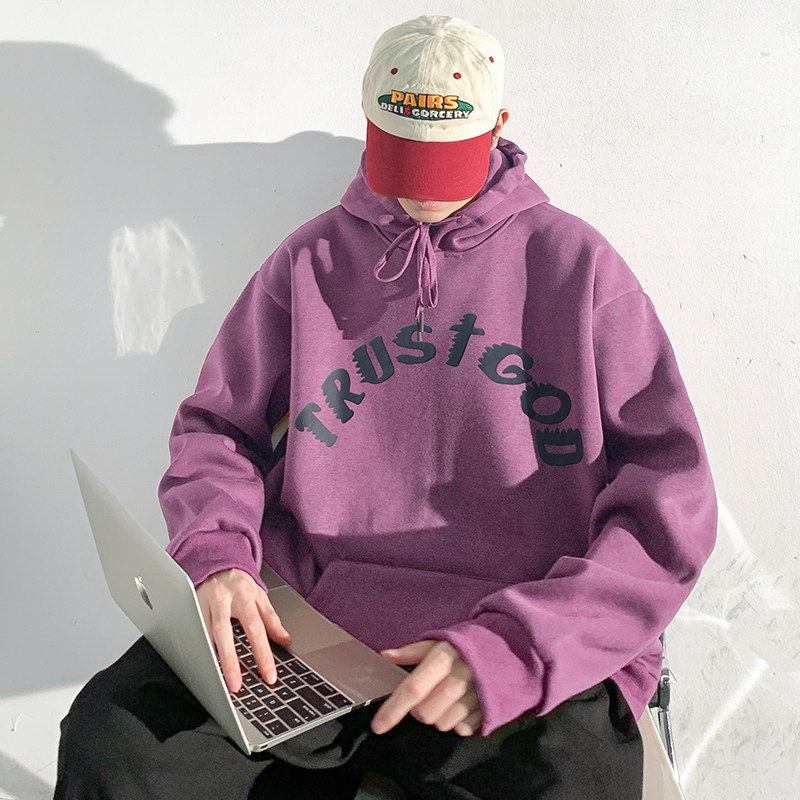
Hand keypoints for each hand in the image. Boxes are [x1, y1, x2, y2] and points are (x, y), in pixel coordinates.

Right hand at [196, 568, 290, 693]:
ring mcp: (202, 603)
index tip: (269, 675)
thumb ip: (271, 619)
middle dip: (230, 661)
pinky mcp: (188, 608)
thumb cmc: (238, 584)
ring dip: (210, 659)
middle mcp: (221, 599)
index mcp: (243, 595)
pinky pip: (192, 632)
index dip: (262, 653)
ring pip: (204, 634)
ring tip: (217, 683)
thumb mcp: (259, 596)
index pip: (255, 627)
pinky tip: (201, 667)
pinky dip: (197, 650)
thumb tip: (286, 640)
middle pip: (224, 632)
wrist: (215, 564)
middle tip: (236, 686)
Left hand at [370, 640, 482, 736]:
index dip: (393, 709)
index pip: (413, 688)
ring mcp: (476, 697)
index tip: (377, 726)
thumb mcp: (441, 640)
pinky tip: (463, 704)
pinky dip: (458, 721)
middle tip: (429, 694)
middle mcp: (459, 678)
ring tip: (448, 697)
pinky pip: (462, 729)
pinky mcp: (489, 711)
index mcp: (444, 658)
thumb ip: (412, 651)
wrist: (510, 646)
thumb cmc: (468, 644)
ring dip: (438, 715)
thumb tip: (385, 655)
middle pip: (425, 713)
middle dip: (419, 709)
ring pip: (442, 724)